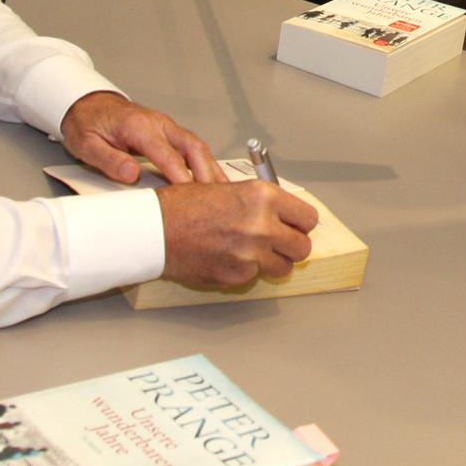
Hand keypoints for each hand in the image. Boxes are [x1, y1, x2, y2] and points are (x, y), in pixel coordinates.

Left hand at [59, 91, 220, 184]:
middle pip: (192, 147)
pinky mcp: (168, 132)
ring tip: (224, 191)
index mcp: (139, 127)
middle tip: (218, 197)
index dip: (181, 177)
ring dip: (211, 168)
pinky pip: (192, 146)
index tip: (191, 197)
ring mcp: (166, 126)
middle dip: (207, 172)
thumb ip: (109, 160)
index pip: (167, 155)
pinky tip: (212, 178)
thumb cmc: (87, 124)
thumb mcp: (86, 145)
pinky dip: (205, 162)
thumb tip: (131, 175)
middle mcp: (158, 124)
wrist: (87, 104)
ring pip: (197, 146)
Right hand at [156, 181, 318, 286]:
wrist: (157, 229)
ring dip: (273, 261)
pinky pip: (255, 277)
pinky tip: (229, 257)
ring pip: (284, 267)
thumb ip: (262, 202)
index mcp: (262, 197)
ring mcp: (251, 254)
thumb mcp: (230, 188)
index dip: (302, 224)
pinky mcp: (237, 276)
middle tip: (278, 242)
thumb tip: (287, 215)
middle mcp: (261, 225)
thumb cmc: (186, 205)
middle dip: (292, 246)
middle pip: (303, 247)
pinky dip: (247, 270)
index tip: (296, 226)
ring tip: (253, 251)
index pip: (308, 218)